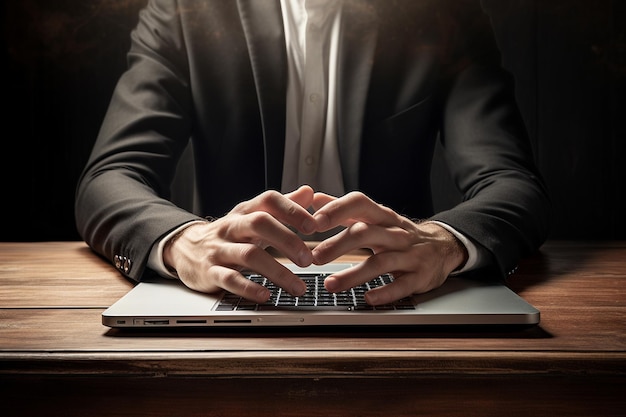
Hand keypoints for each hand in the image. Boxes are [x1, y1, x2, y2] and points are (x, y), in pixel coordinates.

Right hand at [162, 186, 316, 301]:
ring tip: (298, 287)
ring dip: (277, 272)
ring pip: (249, 255)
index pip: (269, 200)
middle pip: (260, 223)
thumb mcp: (252, 216)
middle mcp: (232, 226)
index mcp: (245, 211)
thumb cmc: (230, 234)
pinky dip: (249, 288)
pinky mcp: (210, 272)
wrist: (184, 248)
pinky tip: (266, 296)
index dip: (292, 210)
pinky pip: (230, 279)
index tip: (314, 226)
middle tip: (309, 259)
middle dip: (288, 241)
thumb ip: (282, 206)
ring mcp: (219, 249)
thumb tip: (309, 192)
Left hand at [311, 191, 467, 304]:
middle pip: (366, 233)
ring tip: (330, 284)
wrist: (444, 247)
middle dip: (338, 244)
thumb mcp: (376, 217)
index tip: (314, 222)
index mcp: (382, 216)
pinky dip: (385, 293)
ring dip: (353, 274)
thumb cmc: (400, 234)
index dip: (337, 210)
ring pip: (380, 263)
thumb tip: (314, 198)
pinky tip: (368, 299)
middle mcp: (396, 233)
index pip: (360, 203)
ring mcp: (409, 255)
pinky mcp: (420, 277)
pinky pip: (402, 286)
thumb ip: (345, 209)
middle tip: (314, 257)